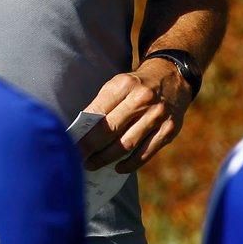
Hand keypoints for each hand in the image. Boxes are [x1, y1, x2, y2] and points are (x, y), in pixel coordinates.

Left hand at [77, 58, 192, 173]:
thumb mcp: (119, 85)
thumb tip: (83, 131)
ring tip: (92, 164)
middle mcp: (142, 99)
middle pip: (111, 129)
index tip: (70, 144)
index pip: (99, 111)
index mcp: (124, 85)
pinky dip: (131, 163)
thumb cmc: (136, 85)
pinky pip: (147, 152)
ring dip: (107, 158)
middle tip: (77, 159)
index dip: (84, 131)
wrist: (172, 76)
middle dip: (91, 147)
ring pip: (128, 144)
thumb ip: (103, 104)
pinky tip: (118, 168)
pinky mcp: (170, 129)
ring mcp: (157, 115)